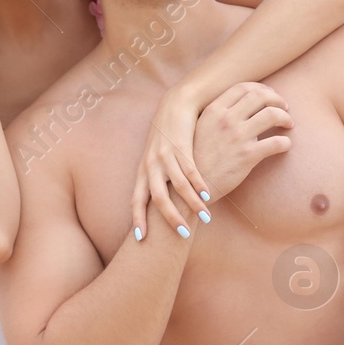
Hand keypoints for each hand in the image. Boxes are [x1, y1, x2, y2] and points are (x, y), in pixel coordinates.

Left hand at [130, 89, 210, 240]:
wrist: (176, 105)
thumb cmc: (168, 136)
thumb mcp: (158, 159)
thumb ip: (160, 180)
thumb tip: (164, 205)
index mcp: (143, 171)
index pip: (136, 200)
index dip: (138, 219)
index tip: (141, 239)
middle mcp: (151, 165)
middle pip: (157, 197)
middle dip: (169, 218)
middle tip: (182, 234)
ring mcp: (165, 155)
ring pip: (177, 185)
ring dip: (191, 202)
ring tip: (204, 217)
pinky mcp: (181, 145)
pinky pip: (190, 168)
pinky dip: (199, 182)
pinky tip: (208, 193)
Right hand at [191, 82, 292, 202]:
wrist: (190, 186)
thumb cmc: (196, 159)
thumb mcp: (200, 129)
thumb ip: (217, 116)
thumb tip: (240, 109)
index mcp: (213, 110)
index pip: (243, 88)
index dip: (261, 89)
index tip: (269, 95)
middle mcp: (226, 119)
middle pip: (260, 96)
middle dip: (277, 99)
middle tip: (284, 107)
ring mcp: (237, 137)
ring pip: (272, 115)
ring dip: (285, 117)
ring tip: (288, 124)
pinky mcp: (247, 156)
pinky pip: (276, 142)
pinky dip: (286, 142)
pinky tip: (285, 145)